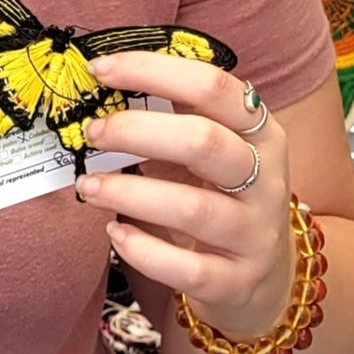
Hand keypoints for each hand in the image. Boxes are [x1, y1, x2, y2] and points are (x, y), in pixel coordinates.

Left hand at [74, 53, 293, 340]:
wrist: (264, 278)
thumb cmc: (219, 195)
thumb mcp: (209, 151)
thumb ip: (169, 118)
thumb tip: (100, 84)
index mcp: (259, 132)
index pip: (211, 86)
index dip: (152, 71)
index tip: (100, 70)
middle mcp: (266, 180)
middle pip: (203, 142)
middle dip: (136, 131)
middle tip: (91, 133)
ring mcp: (255, 234)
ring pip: (192, 208)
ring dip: (128, 194)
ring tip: (88, 185)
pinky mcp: (238, 283)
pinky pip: (189, 269)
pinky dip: (144, 251)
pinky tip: (115, 234)